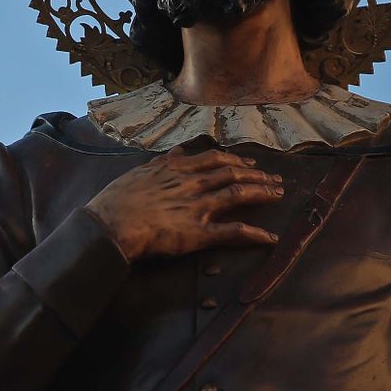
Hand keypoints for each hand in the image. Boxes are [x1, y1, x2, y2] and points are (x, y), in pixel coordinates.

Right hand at [84, 147, 283, 260]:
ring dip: (262, 193)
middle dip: (258, 175)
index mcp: (179, 169)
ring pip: (239, 194)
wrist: (110, 224)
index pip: (217, 159)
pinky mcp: (199, 233)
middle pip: (234, 173)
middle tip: (276, 179)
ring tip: (279, 194)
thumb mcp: (140, 172)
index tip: (251, 163)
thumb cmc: (118, 199)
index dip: (238, 160)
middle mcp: (193, 184)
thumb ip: (163, 162)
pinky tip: (270, 238)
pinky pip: (233, 232)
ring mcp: (198, 207)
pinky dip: (255, 235)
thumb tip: (178, 152)